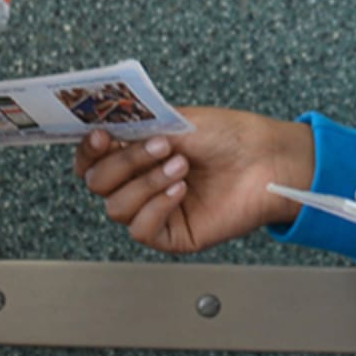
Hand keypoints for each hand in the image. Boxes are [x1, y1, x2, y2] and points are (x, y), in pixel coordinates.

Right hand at [74, 108, 313, 253]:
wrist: (266, 159)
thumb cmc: (230, 137)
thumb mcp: (178, 121)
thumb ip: (137, 126)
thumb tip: (102, 127)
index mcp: (137, 152)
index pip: (92, 158)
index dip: (88, 149)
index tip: (101, 136)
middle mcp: (141, 181)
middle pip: (98, 183)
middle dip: (125, 162)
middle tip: (161, 146)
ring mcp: (154, 209)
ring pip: (116, 207)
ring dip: (146, 184)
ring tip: (181, 167)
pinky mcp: (171, 234)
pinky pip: (141, 229)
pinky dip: (157, 207)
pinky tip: (180, 191)